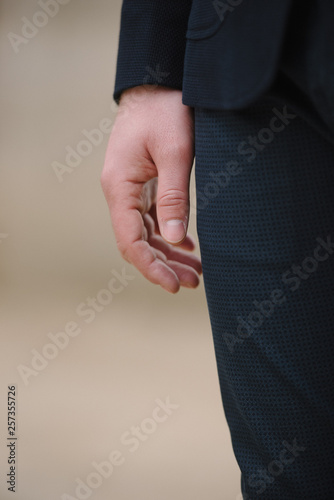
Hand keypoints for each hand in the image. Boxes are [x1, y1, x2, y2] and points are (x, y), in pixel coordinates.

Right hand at [101, 86, 201, 292]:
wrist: (156, 83)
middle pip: (138, 242)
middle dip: (163, 266)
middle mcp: (120, 193)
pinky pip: (152, 218)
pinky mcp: (143, 184)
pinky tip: (187, 244)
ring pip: (147, 233)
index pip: (130, 241)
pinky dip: (168, 234)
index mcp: (120, 188)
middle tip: (193, 283)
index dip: (151, 267)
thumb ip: (173, 196)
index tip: (174, 286)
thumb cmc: (164, 110)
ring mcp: (130, 189)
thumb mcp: (175, 152)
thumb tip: (172, 239)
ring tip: (195, 271)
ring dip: (168, 253)